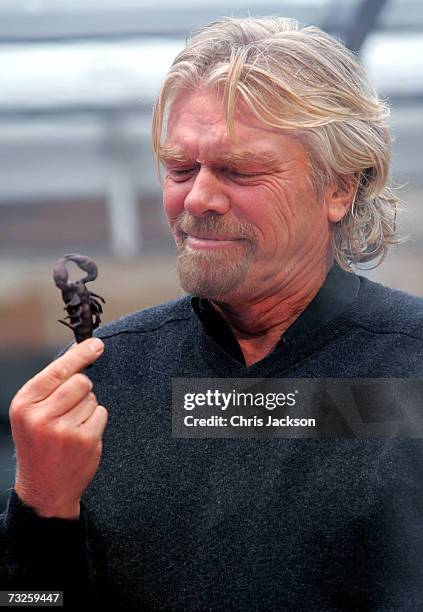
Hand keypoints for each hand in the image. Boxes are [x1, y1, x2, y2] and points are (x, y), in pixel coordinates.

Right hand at [9, 337, 106, 518]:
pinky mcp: (85, 440)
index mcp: (24, 404)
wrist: (44, 489)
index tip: (96, 344)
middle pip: (81, 381)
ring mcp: (64, 430)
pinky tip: (80, 437)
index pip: (58, 369)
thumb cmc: (39, 445)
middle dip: (81, 390)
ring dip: (86, 408)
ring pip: (92, 398)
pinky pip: (101, 413)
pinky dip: (95, 421)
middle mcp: (41, 416)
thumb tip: (82, 353)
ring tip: (70, 428)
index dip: (80, 354)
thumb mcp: (31, 413)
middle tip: (68, 409)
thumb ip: (50, 386)